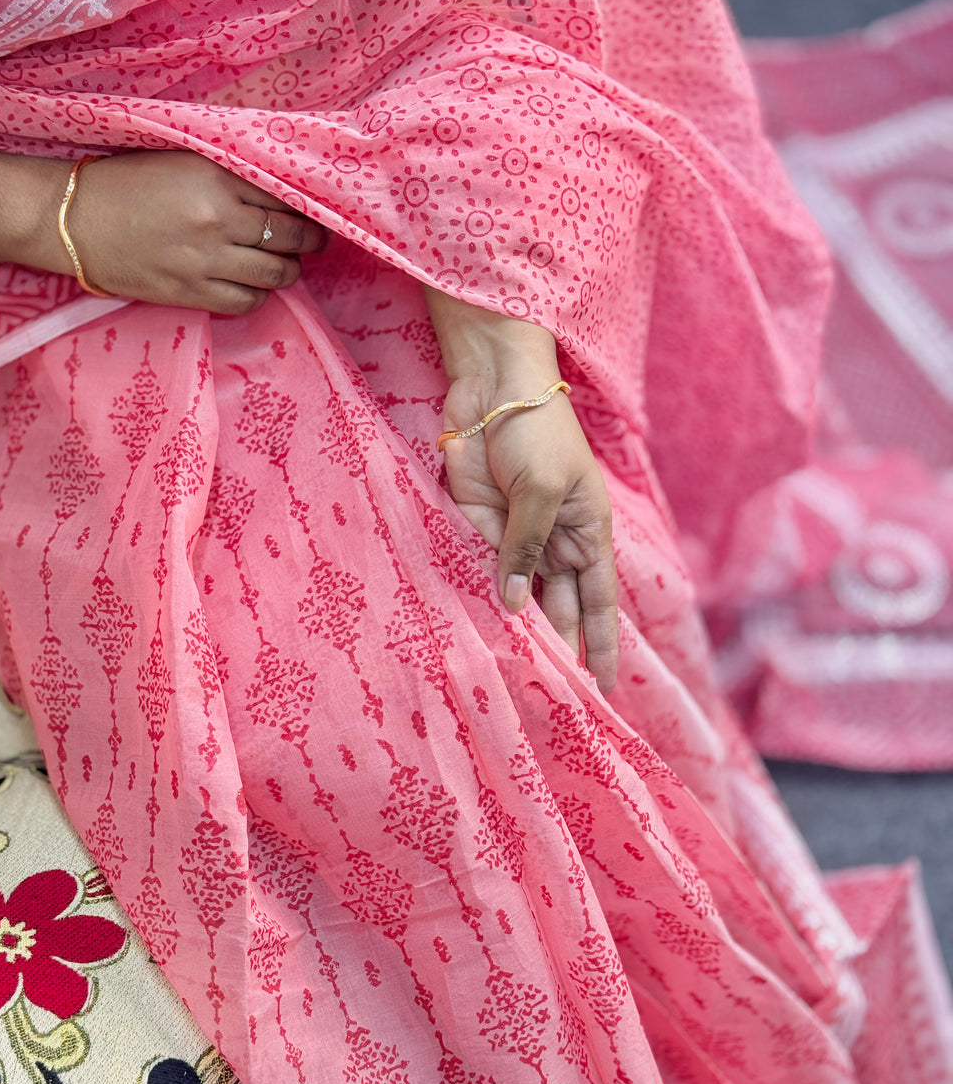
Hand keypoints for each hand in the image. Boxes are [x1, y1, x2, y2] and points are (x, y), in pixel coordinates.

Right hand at [31, 151, 325, 314]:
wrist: (71, 221)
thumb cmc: (124, 183)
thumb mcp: (180, 158)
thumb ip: (229, 170)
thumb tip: (280, 184)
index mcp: (215, 177)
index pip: (286, 195)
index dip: (307, 206)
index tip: (315, 210)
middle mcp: (217, 219)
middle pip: (290, 237)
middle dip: (309, 240)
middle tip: (313, 240)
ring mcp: (205, 261)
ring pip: (276, 274)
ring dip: (288, 270)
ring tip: (284, 263)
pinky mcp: (191, 293)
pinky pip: (247, 302)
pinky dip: (258, 295)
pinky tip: (251, 285)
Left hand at [425, 287, 617, 696]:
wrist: (491, 382)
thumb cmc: (535, 428)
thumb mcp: (543, 489)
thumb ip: (526, 546)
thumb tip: (514, 603)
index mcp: (588, 534)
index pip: (597, 604)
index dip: (600, 646)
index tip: (605, 690)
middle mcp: (554, 543)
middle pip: (556, 609)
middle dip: (554, 650)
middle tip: (549, 702)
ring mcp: (514, 537)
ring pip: (517, 597)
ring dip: (515, 632)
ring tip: (516, 682)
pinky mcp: (478, 526)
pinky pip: (480, 572)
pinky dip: (478, 599)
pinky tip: (478, 634)